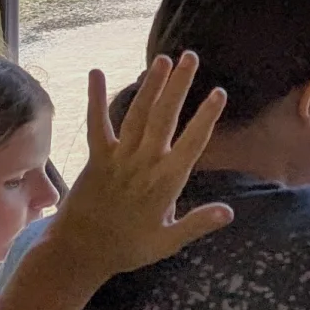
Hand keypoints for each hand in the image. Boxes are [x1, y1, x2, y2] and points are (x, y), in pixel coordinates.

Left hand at [53, 54, 236, 276]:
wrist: (79, 252)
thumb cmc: (128, 248)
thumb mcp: (168, 242)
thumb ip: (198, 223)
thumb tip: (230, 211)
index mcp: (165, 182)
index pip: (191, 143)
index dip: (206, 117)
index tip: (218, 92)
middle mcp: (143, 163)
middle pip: (164, 118)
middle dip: (179, 86)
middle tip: (191, 57)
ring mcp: (118, 157)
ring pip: (138, 114)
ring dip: (150, 85)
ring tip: (163, 59)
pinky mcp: (96, 157)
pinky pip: (96, 124)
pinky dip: (95, 98)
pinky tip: (96, 73)